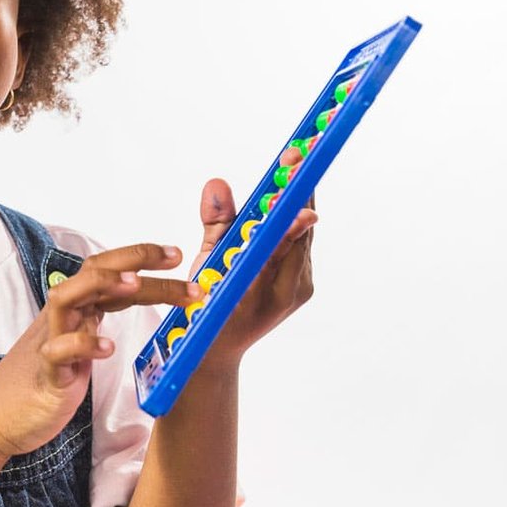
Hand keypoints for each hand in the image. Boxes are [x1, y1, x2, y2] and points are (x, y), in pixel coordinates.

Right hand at [0, 245, 200, 458]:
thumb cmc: (44, 379)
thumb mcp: (78, 343)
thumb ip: (97, 321)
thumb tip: (133, 307)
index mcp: (74, 311)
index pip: (106, 271)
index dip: (140, 258)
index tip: (176, 255)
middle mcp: (61, 318)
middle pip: (93, 274)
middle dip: (135, 262)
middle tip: (177, 260)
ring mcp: (49, 342)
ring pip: (66, 299)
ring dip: (100, 286)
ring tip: (134, 284)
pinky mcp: (45, 375)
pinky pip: (57, 352)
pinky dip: (82, 345)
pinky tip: (107, 347)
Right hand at [194, 147, 316, 365]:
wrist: (218, 351)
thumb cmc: (204, 311)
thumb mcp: (203, 266)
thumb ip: (215, 224)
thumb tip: (217, 183)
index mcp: (263, 288)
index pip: (283, 238)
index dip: (290, 202)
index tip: (296, 173)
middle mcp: (292, 288)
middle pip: (301, 230)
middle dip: (297, 192)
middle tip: (295, 156)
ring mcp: (301, 287)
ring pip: (303, 235)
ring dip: (296, 202)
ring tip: (293, 166)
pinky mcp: (302, 284)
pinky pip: (300, 246)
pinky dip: (292, 222)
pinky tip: (286, 198)